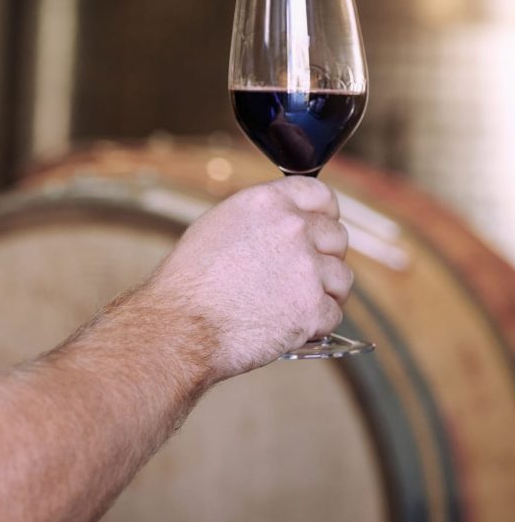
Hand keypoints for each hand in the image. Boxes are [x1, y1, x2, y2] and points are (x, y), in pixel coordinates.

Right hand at [144, 177, 352, 382]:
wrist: (180, 326)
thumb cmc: (189, 283)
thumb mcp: (219, 225)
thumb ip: (261, 218)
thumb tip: (286, 222)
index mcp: (268, 202)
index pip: (321, 195)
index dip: (325, 215)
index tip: (321, 232)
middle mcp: (292, 228)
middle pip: (338, 237)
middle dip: (325, 258)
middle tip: (301, 278)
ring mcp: (306, 269)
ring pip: (342, 278)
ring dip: (325, 293)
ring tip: (294, 305)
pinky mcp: (311, 309)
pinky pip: (333, 315)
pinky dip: (315, 325)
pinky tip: (290, 325)